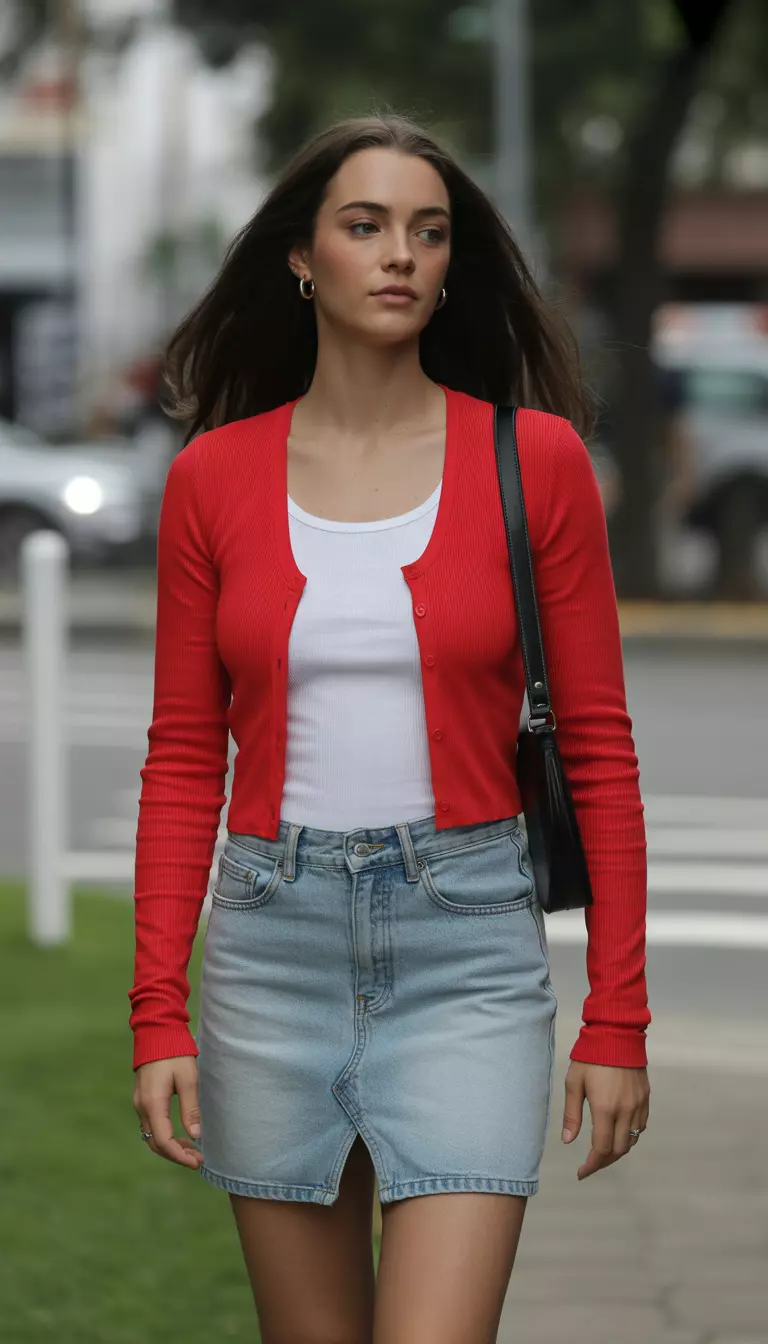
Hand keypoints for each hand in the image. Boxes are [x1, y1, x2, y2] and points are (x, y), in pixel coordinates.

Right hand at [133, 1055, 203, 1168]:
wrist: (157, 1031)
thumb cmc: (175, 1053)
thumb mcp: (188, 1079)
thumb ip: (191, 1109)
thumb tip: (196, 1136)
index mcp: (152, 1103)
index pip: (163, 1141)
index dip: (179, 1156)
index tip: (197, 1162)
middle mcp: (141, 1107)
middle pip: (155, 1143)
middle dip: (176, 1155)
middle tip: (198, 1159)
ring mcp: (139, 1103)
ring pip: (152, 1136)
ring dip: (171, 1147)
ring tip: (193, 1150)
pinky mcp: (142, 1099)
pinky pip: (151, 1125)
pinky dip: (165, 1135)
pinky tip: (181, 1135)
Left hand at [561, 1060, 649, 1180]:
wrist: (616, 1033)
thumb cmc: (590, 1057)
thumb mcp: (574, 1083)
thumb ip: (572, 1115)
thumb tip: (568, 1142)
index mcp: (605, 1109)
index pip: (601, 1149)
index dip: (591, 1165)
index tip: (581, 1172)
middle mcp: (625, 1111)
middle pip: (619, 1150)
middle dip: (604, 1161)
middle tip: (590, 1164)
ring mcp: (638, 1104)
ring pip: (632, 1140)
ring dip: (618, 1149)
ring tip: (603, 1150)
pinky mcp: (646, 1097)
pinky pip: (641, 1125)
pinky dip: (630, 1135)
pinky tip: (618, 1131)